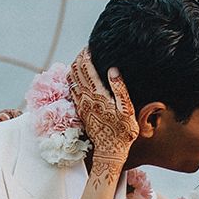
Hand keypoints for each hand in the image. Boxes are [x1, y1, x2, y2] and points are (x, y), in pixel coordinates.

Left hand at [68, 48, 138, 185]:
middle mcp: (86, 99)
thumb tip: (112, 70)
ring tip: (81, 60)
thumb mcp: (127, 110)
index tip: (89, 47)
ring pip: (72, 81)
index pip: (86, 69)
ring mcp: (81, 105)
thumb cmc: (123, 131)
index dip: (86, 56)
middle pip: (76, 73)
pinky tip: (77, 77)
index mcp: (97, 95)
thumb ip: (119, 89)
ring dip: (75, 68)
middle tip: (85, 51)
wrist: (110, 151)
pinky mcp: (81, 111)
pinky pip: (72, 90)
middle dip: (79, 59)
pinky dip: (73, 80)